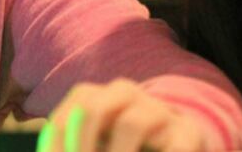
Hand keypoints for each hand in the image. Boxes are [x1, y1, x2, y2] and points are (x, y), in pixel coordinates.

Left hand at [36, 78, 204, 151]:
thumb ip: (72, 146)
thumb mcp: (93, 141)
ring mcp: (156, 110)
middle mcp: (122, 94)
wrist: (177, 138)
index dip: (54, 147)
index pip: (62, 120)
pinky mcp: (187, 133)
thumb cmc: (119, 144)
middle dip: (80, 147)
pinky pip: (173, 148)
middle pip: (91, 111)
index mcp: (92, 97)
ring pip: (130, 125)